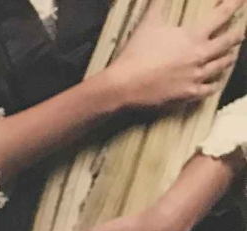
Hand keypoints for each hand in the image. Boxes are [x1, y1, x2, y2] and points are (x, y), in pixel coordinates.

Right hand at [103, 0, 244, 111]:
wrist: (124, 85)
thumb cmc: (136, 53)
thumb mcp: (147, 24)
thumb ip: (158, 4)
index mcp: (192, 36)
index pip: (221, 15)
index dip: (234, 4)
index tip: (242, 0)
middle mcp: (200, 54)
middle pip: (229, 41)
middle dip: (237, 34)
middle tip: (241, 31)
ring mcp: (196, 75)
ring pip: (222, 65)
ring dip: (228, 57)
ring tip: (231, 54)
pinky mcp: (189, 93)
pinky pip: (210, 89)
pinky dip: (216, 83)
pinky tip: (217, 81)